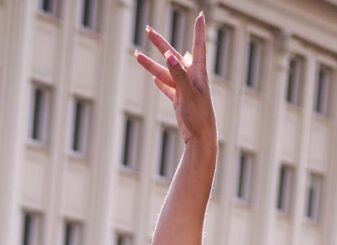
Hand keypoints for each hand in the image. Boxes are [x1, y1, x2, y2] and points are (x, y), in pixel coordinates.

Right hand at [135, 5, 217, 146]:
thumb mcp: (188, 93)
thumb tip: (169, 56)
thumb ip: (179, 74)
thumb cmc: (199, 115)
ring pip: (165, 72)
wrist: (201, 137)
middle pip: (172, 55)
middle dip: (159, 42)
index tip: (200, 15)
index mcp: (197, 72)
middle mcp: (191, 77)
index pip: (198, 45)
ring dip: (150, 64)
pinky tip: (153, 78)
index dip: (198, 30)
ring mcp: (184, 88)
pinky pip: (168, 87)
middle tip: (147, 29)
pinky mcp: (179, 99)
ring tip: (135, 55)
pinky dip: (161, 82)